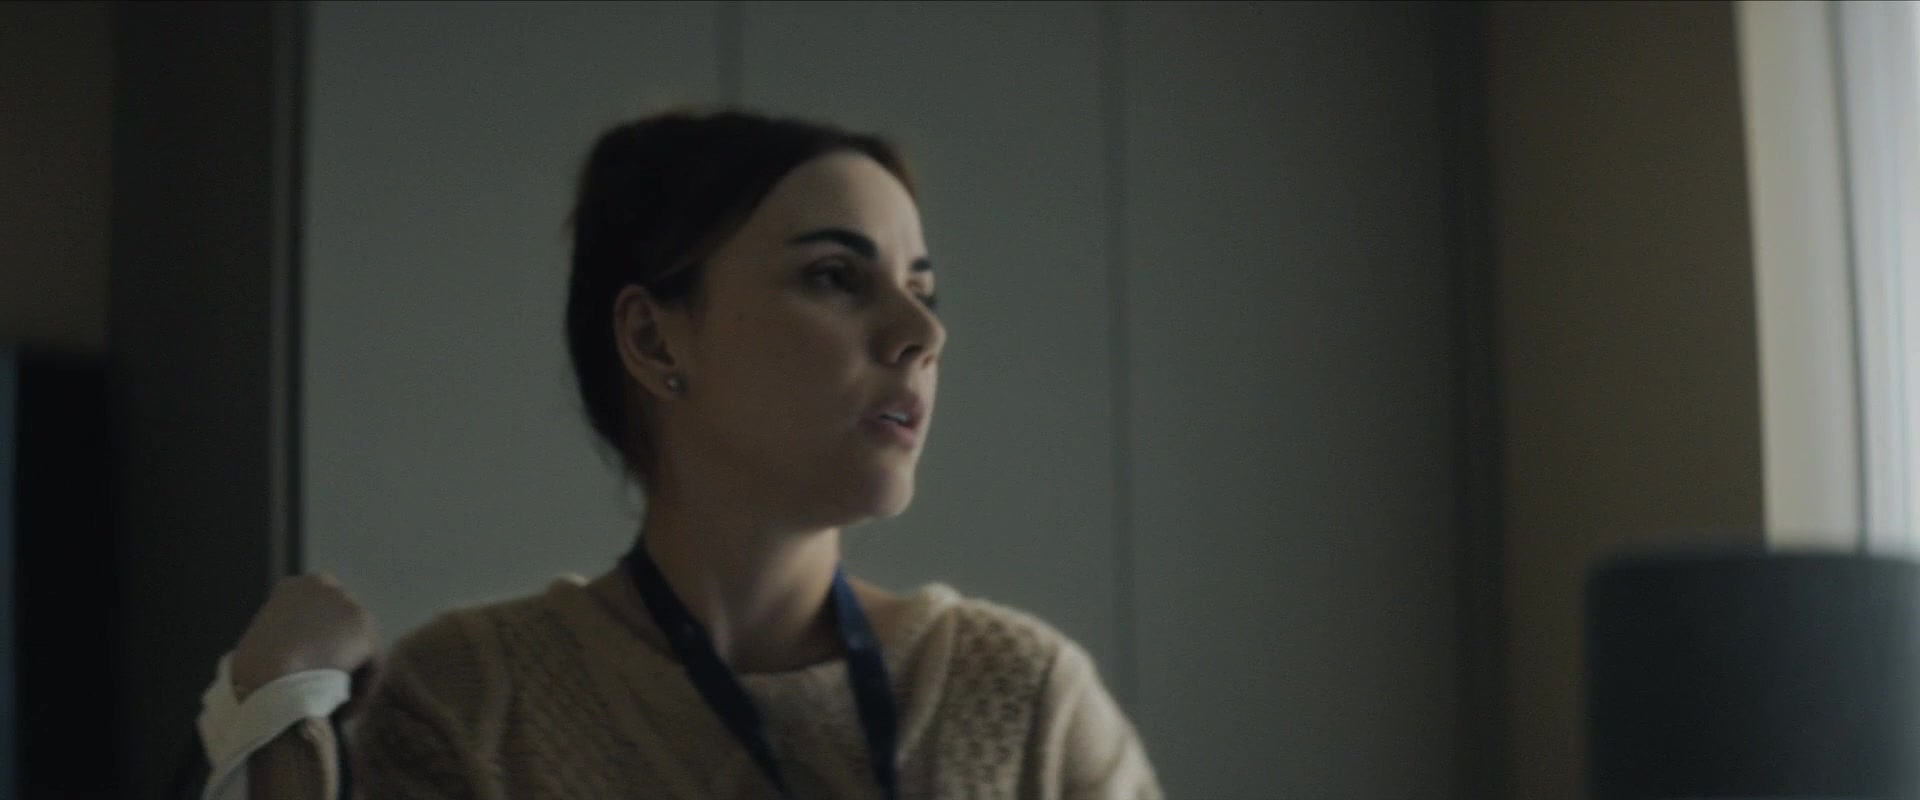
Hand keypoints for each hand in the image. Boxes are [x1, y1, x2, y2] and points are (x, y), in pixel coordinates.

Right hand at [229, 573, 381, 705]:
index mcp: (293, 587)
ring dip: (351, 676)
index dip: (316, 644)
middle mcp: (324, 585)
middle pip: (342, 626)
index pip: (317, 612)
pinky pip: (371, 666)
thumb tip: (298, 658)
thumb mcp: (262, 645)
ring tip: (335, 706)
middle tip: (328, 688)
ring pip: (358, 648)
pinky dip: (361, 691)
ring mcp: (347, 604)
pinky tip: (344, 711)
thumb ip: (286, 640)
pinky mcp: (365, 629)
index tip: (309, 671)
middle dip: (338, 654)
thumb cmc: (253, 672)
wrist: (266, 679)